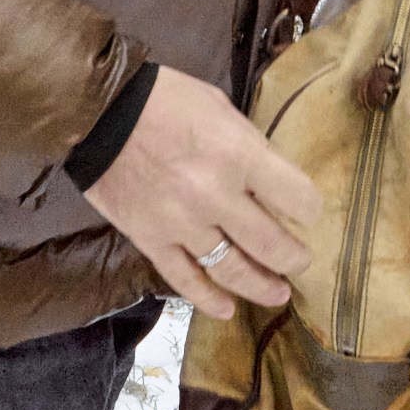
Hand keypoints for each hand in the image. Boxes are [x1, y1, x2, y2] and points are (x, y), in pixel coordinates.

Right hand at [80, 64, 320, 320]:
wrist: (99, 110)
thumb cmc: (165, 100)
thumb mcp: (220, 109)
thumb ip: (249, 147)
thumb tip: (270, 182)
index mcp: (239, 155)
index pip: (297, 198)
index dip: (310, 208)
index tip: (308, 212)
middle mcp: (215, 196)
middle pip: (271, 244)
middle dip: (293, 257)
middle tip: (299, 260)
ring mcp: (182, 224)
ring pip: (232, 270)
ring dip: (262, 285)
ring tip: (278, 292)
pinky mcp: (151, 240)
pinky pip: (185, 280)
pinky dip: (209, 299)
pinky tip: (227, 309)